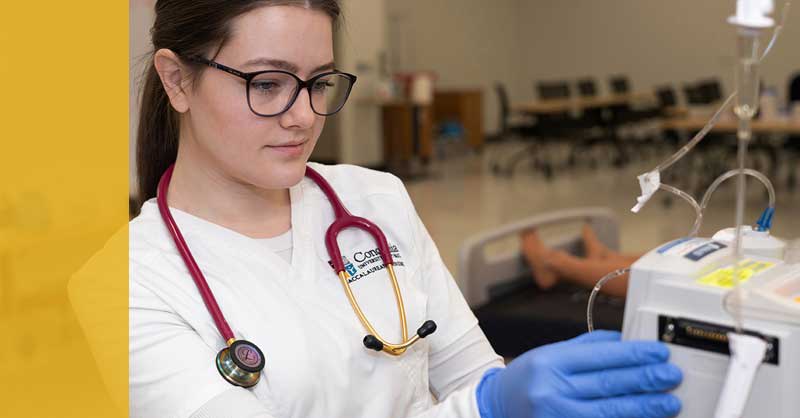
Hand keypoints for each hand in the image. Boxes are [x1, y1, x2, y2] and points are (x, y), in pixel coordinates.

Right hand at [476, 330, 681, 417]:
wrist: (495, 408)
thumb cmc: (525, 380)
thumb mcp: (549, 354)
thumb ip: (586, 348)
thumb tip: (625, 342)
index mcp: (550, 362)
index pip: (600, 357)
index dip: (633, 355)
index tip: (658, 353)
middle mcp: (552, 390)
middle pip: (608, 384)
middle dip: (645, 380)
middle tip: (671, 375)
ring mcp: (557, 416)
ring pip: (609, 411)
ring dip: (643, 407)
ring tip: (668, 401)